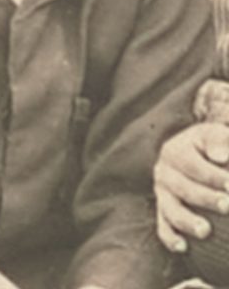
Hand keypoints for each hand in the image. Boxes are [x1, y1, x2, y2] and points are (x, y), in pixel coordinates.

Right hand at [157, 122, 228, 249]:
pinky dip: (170, 238)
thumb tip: (221, 156)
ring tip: (206, 231)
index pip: (193, 165)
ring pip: (170, 210)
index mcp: (174, 151)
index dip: (213, 176)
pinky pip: (163, 227)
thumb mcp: (215, 136)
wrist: (195, 157)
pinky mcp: (163, 213)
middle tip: (227, 206)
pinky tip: (184, 248)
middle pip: (183, 188)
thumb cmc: (212, 148)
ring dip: (187, 221)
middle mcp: (163, 172)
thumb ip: (220, 141)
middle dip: (206, 199)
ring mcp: (162, 195)